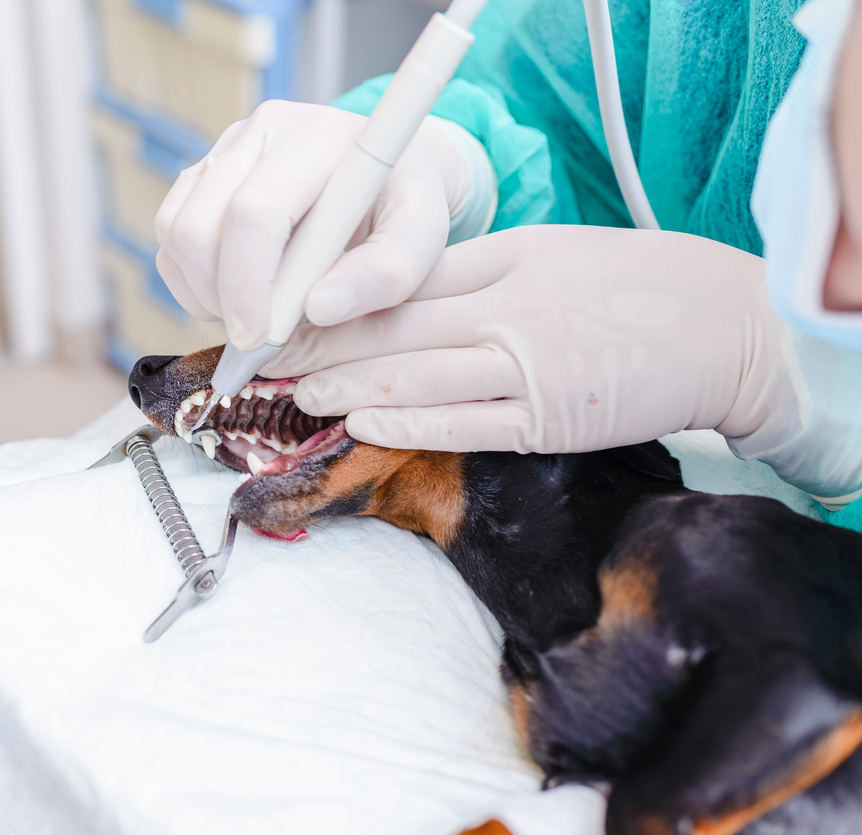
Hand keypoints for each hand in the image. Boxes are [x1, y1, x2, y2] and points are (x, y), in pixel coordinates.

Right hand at [154, 100, 486, 349]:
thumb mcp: (424, 237)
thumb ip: (387, 272)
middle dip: (221, 298)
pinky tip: (237, 297)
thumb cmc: (405, 208)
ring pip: (175, 231)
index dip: (248, 285)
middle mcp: (262, 131)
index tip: (262, 339)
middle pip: (199, 225)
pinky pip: (169, 237)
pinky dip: (191, 281)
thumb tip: (318, 308)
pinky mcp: (203, 174)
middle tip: (258, 338)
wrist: (390, 177)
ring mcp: (225, 149)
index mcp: (317, 137)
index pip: (255, 213)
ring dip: (204, 291)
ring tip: (256, 314)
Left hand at [265, 225, 800, 454]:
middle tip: (265, 360)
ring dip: (349, 385)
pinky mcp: (550, 420)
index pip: (400, 281)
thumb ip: (477, 274)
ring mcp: (530, 368)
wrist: (727, 329)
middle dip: (321, 347)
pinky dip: (409, 420)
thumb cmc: (635, 287)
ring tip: (296, 395)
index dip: (333, 301)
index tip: (284, 314)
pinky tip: (362, 421)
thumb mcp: (551, 254)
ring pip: (419, 375)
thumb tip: (395, 296)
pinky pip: (466, 422)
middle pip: (395, 328)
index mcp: (507, 260)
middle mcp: (510, 309)